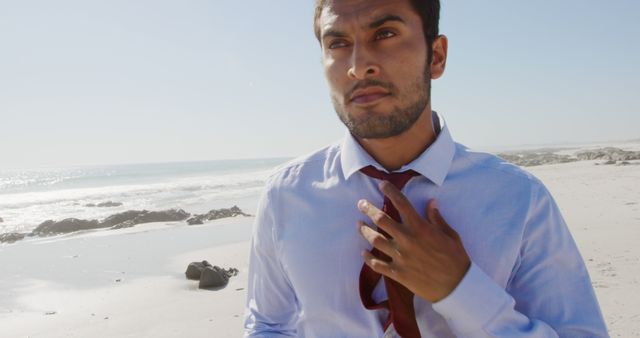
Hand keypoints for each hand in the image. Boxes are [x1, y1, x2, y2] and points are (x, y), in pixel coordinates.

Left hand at [357, 181, 470, 302]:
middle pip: (381, 219)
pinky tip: (363, 252)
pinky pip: (377, 264)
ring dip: (364, 230)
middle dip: (368, 209)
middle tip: (360, 203)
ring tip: (358, 224)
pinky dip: (368, 258)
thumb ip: (437, 218)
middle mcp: (407, 239)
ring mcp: (400, 257)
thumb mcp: (450, 234)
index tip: (382, 184)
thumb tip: (431, 202)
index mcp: (420, 227)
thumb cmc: (455, 259)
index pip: (401, 203)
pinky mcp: (397, 273)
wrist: (456, 287)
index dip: (390, 191)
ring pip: (375, 240)